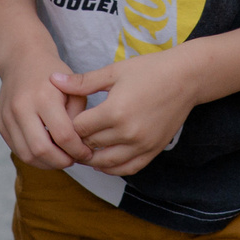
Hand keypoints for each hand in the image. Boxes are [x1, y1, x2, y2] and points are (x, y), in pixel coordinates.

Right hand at [0, 47, 91, 169]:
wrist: (22, 59)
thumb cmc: (53, 75)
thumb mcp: (74, 89)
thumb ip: (79, 117)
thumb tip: (79, 146)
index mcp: (44, 96)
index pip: (63, 135)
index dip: (78, 150)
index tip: (87, 153)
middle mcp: (21, 107)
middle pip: (41, 150)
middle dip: (61, 162)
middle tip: (74, 159)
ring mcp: (7, 117)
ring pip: (27, 155)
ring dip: (47, 164)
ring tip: (61, 158)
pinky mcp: (1, 124)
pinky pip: (18, 150)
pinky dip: (34, 157)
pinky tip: (48, 152)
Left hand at [56, 48, 205, 177]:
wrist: (186, 78)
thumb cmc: (149, 70)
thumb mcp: (114, 72)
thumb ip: (82, 82)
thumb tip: (52, 80)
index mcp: (114, 111)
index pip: (79, 128)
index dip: (69, 124)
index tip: (66, 119)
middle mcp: (127, 133)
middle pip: (90, 146)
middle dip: (78, 141)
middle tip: (70, 135)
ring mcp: (141, 145)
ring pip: (105, 163)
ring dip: (92, 158)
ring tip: (84, 149)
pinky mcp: (152, 151)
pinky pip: (127, 169)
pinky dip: (112, 168)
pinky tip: (104, 160)